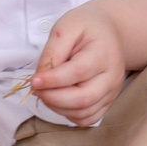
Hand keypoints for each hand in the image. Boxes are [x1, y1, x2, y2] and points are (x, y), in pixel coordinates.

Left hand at [31, 4, 126, 126]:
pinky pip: (87, 118)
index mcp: (103, 53)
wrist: (108, 32)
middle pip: (84, 98)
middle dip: (54, 98)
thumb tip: (41, 77)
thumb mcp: (66, 27)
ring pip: (84, 113)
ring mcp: (112, 92)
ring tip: (45, 92)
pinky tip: (58, 100)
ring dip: (58, 108)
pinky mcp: (107, 102)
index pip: (78, 72)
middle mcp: (112, 76)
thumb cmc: (85, 26)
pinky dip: (69, 115)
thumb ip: (53, 51)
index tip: (34, 81)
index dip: (54, 80)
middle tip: (36, 89)